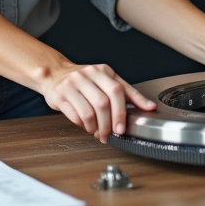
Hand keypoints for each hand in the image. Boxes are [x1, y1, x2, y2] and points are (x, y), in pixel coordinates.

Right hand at [38, 63, 156, 142]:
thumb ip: (127, 93)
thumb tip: (149, 106)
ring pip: (89, 112)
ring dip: (95, 127)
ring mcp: (72, 84)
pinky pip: (75, 115)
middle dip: (109, 124)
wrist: (55, 73)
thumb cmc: (85, 80)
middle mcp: (87, 75)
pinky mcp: (60, 94)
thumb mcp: (107, 81)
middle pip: (103, 103)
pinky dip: (83, 125)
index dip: (122, 112)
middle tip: (110, 134)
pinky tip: (86, 126)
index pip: (118, 91)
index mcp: (103, 71)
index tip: (124, 128)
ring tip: (97, 132)